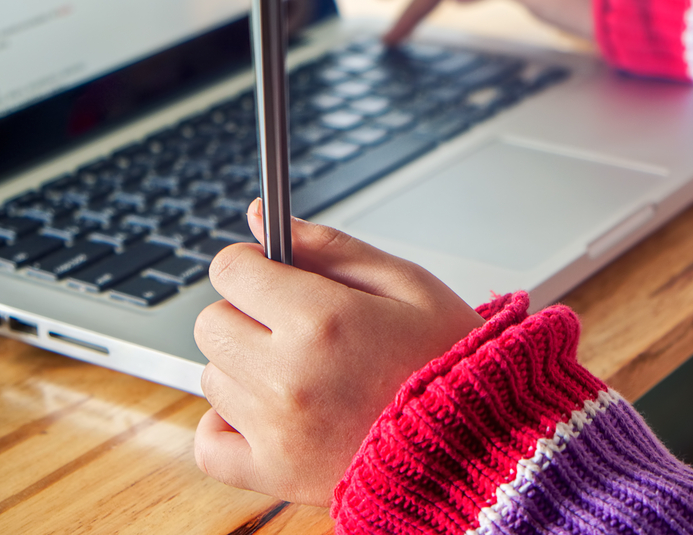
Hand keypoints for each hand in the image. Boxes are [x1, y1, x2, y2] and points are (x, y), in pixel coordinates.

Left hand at [193, 200, 484, 505]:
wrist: (482, 445)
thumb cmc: (451, 360)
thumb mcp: (405, 283)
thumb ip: (328, 245)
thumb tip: (261, 218)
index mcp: (321, 320)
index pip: (231, 270)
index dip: (251, 265)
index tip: (272, 274)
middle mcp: (289, 376)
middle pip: (213, 323)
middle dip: (246, 314)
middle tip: (293, 325)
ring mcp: (278, 431)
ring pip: (214, 377)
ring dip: (245, 368)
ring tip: (302, 373)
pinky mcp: (276, 475)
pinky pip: (209, 444)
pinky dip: (226, 426)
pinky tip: (265, 412)